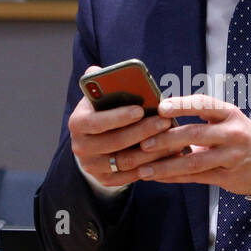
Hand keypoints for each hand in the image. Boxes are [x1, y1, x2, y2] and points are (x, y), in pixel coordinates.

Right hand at [69, 66, 175, 186]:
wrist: (94, 142)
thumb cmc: (103, 112)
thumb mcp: (99, 97)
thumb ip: (100, 83)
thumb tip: (96, 70)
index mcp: (77, 123)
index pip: (95, 122)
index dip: (118, 117)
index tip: (141, 109)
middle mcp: (81, 147)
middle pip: (114, 142)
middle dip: (142, 131)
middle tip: (165, 122)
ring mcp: (92, 166)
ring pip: (126, 161)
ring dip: (151, 151)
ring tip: (173, 139)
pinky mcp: (104, 180)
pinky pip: (130, 177)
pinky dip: (150, 167)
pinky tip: (167, 156)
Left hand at [133, 95, 250, 195]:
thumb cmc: (239, 136)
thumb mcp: (226, 120)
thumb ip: (200, 117)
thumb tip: (160, 114)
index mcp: (229, 114)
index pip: (204, 104)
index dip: (182, 105)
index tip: (160, 107)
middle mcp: (232, 133)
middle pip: (195, 134)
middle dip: (167, 139)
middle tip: (144, 143)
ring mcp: (231, 157)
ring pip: (194, 162)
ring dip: (166, 166)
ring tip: (143, 169)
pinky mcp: (227, 177)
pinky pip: (196, 178)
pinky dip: (174, 178)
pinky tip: (157, 177)